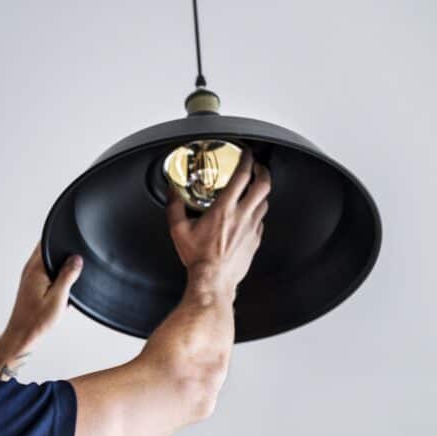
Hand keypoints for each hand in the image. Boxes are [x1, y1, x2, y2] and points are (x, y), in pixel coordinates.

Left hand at [2, 243, 82, 348]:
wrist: (22, 336)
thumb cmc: (36, 321)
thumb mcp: (58, 298)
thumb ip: (67, 276)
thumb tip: (76, 259)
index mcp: (36, 269)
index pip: (47, 242)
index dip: (61, 240)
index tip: (73, 245)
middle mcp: (30, 270)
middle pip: (49, 250)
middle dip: (63, 256)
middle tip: (74, 270)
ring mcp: (30, 277)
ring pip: (49, 263)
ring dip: (60, 270)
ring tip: (66, 287)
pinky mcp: (32, 285)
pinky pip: (47, 275)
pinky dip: (56, 281)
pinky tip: (61, 294)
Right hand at [166, 147, 269, 297]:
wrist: (213, 280)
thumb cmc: (198, 258)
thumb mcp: (179, 230)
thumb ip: (174, 206)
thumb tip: (172, 192)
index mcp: (224, 209)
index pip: (242, 176)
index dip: (247, 160)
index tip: (246, 154)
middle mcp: (242, 216)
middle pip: (263, 185)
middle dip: (263, 171)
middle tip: (258, 167)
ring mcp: (251, 228)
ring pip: (265, 202)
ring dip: (261, 192)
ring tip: (254, 189)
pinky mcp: (255, 240)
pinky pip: (261, 220)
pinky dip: (257, 212)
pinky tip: (250, 214)